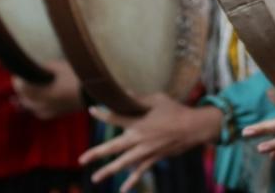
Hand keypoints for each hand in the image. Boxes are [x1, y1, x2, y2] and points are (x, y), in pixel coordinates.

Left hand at [12, 60, 83, 119]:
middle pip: (22, 98)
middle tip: (23, 79)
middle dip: (20, 89)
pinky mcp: (54, 115)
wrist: (92, 91)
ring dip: (27, 98)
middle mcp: (40, 105)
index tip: (18, 72)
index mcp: (39, 93)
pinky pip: (38, 111)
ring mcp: (47, 112)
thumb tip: (31, 67)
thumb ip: (42, 68)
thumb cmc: (75, 76)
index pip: (19, 87)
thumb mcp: (58, 67)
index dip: (16, 79)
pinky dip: (35, 105)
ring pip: (29, 106)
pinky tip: (39, 99)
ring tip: (30, 88)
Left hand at [78, 94, 221, 191]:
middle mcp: (139, 138)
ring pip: (124, 162)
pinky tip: (123, 188)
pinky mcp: (153, 158)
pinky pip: (140, 170)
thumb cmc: (175, 110)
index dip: (103, 115)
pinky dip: (132, 180)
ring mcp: (146, 150)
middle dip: (97, 153)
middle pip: (114, 147)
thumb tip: (123, 91)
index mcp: (139, 122)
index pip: (116, 118)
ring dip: (109, 170)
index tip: (91, 110)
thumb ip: (138, 98)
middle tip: (81, 159)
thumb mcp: (157, 99)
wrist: (193, 128)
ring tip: (95, 178)